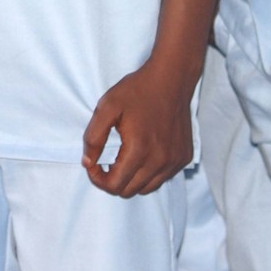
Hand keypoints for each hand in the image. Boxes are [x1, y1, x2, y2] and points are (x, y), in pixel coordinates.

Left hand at [83, 58, 197, 196]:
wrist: (170, 80)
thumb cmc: (137, 91)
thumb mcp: (106, 107)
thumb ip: (93, 137)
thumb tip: (88, 163)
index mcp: (139, 150)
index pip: (114, 185)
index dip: (98, 178)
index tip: (92, 164)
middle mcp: (160, 161)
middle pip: (129, 191)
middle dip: (112, 180)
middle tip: (105, 162)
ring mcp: (174, 161)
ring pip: (146, 188)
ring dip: (130, 179)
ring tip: (122, 159)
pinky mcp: (183, 158)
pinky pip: (162, 178)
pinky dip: (148, 173)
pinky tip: (141, 154)